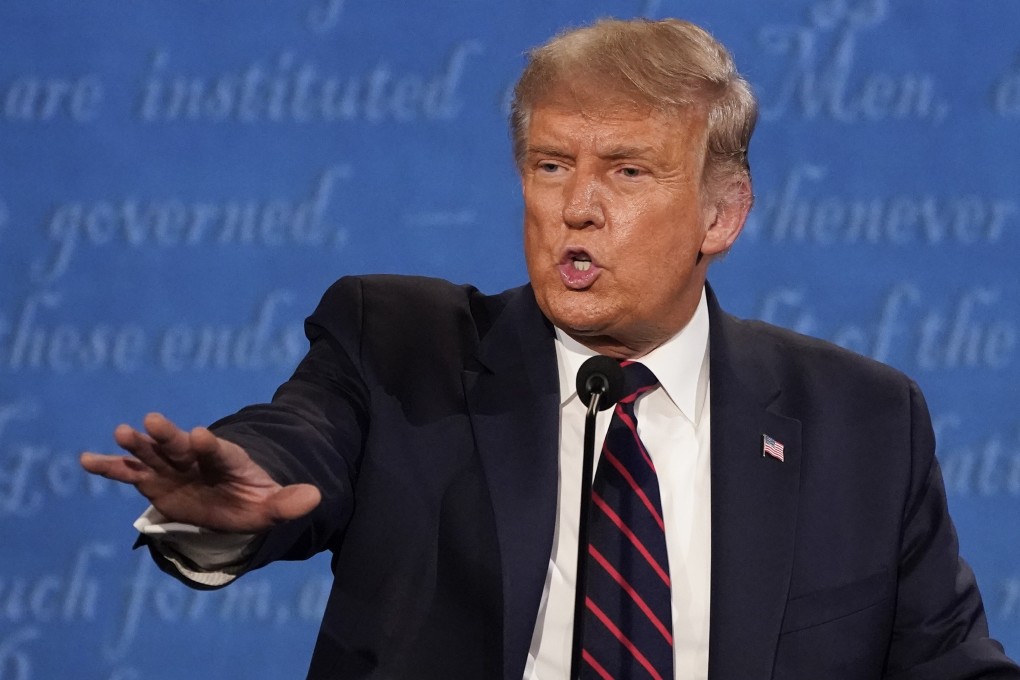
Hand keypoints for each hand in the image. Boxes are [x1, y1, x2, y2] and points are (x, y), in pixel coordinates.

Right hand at [80, 412, 320, 532]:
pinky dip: (110, 466)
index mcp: (227, 461)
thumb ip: (289, 502)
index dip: (210, 444)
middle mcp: (197, 459)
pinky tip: (86, 459)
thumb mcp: (272, 506)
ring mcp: (173, 468)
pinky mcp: (154, 481)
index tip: (199, 434)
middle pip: (182, 446)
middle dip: (169, 435)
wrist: (231, 501)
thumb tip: (315, 497)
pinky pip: (129, 473)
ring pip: (154, 453)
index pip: (219, 451)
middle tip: (154, 421)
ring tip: (122, 432)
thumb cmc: (251, 501)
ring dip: (139, 444)